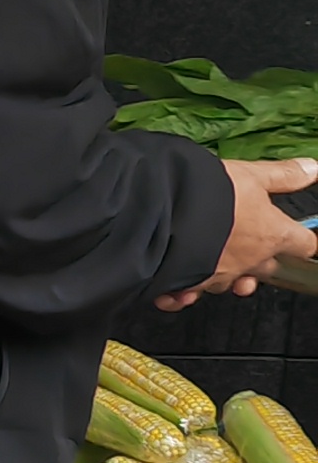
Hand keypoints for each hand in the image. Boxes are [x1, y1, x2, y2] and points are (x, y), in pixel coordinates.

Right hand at [161, 156, 317, 305]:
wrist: (160, 211)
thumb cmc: (208, 193)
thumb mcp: (249, 175)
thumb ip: (282, 176)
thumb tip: (311, 169)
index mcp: (272, 235)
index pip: (303, 244)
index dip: (300, 238)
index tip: (293, 234)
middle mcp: (250, 261)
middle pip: (266, 268)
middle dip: (257, 259)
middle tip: (242, 242)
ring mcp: (219, 276)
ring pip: (227, 281)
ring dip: (220, 273)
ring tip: (205, 256)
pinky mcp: (187, 285)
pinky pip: (189, 294)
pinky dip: (183, 290)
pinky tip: (176, 279)